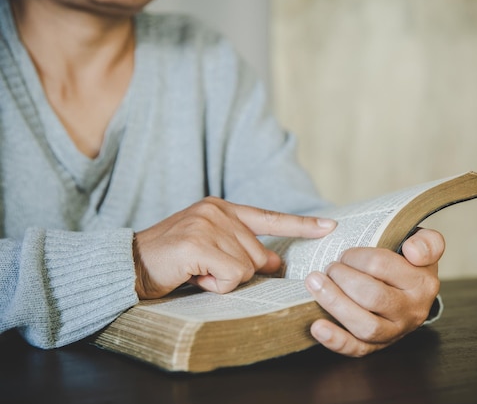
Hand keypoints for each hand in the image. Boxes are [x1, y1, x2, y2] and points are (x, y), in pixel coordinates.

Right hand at [133, 197, 335, 298]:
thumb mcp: (210, 247)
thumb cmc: (172, 260)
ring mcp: (207, 225)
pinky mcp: (198, 242)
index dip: (302, 224)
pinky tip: (193, 276)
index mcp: (222, 208)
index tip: (330, 226)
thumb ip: (241, 248)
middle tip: (206, 269)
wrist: (129, 264)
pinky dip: (214, 286)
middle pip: (260, 255)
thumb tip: (274, 262)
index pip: (270, 217)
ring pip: (246, 268)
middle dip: (237, 272)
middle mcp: (217, 211)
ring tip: (196, 271)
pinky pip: (230, 276)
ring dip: (222, 280)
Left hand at [304, 228, 443, 356]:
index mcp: (423, 282)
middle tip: (330, 267)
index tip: (346, 253)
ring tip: (315, 283)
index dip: (356, 257)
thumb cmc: (408, 262)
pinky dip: (335, 339)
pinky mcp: (378, 346)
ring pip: (365, 326)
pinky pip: (357, 349)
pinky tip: (317, 326)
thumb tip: (413, 251)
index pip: (382, 265)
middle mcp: (412, 310)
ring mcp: (395, 332)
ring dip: (335, 303)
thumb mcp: (423, 244)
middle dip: (342, 278)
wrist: (411, 291)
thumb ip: (427, 241)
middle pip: (372, 296)